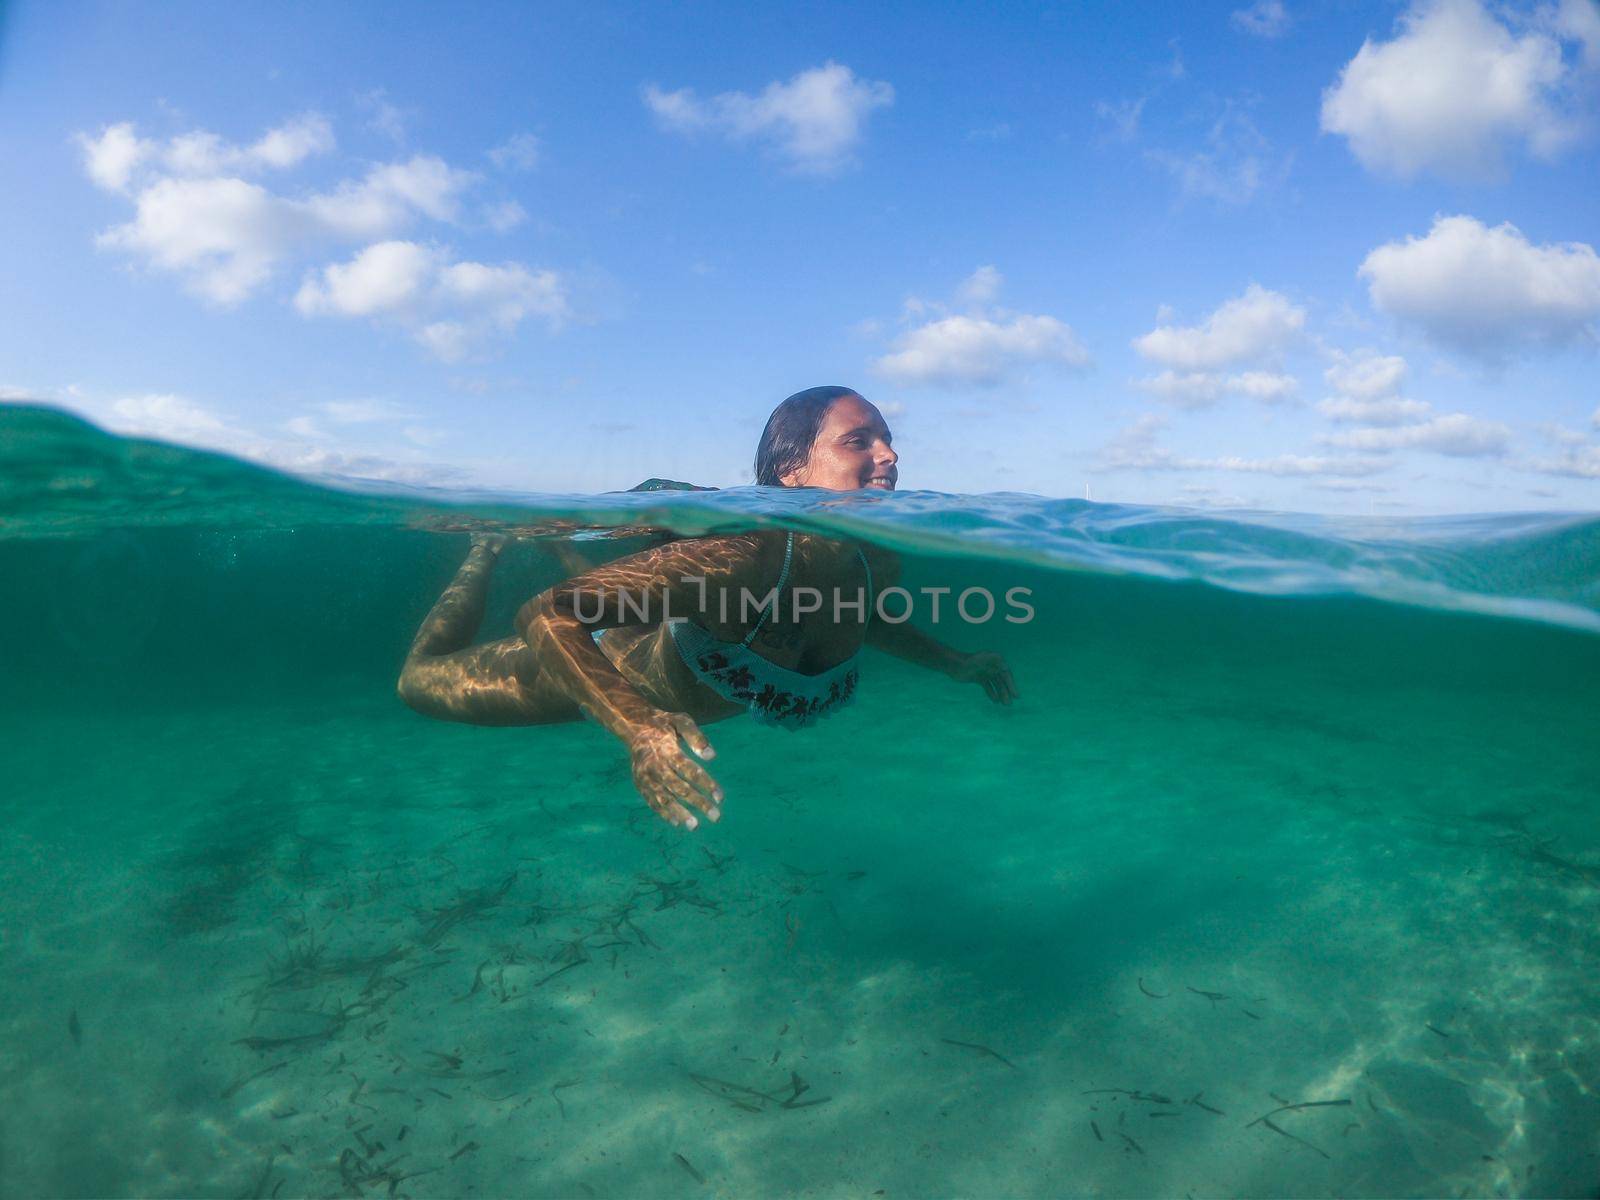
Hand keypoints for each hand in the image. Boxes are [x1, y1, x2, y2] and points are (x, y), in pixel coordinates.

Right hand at [626, 712, 722, 828]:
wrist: (633, 726)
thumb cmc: (664, 724)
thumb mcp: (681, 720)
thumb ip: (696, 736)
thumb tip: (711, 756)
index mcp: (667, 750)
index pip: (689, 770)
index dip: (706, 784)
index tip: (720, 797)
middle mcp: (655, 765)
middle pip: (679, 788)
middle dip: (698, 803)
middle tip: (715, 816)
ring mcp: (645, 776)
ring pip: (664, 798)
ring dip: (680, 813)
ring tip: (694, 826)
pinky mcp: (639, 783)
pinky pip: (651, 800)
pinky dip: (662, 812)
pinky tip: (676, 822)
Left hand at [950, 651, 1017, 705]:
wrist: (953, 664)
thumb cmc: (967, 661)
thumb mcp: (981, 658)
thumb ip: (992, 659)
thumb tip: (1005, 666)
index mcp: (995, 661)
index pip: (1006, 674)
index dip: (1011, 685)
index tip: (1016, 695)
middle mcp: (991, 666)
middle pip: (1002, 681)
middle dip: (1006, 692)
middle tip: (1009, 704)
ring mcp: (985, 672)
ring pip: (996, 684)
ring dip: (1001, 693)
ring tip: (1004, 704)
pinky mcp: (978, 678)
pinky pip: (988, 686)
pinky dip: (992, 693)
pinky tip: (995, 701)